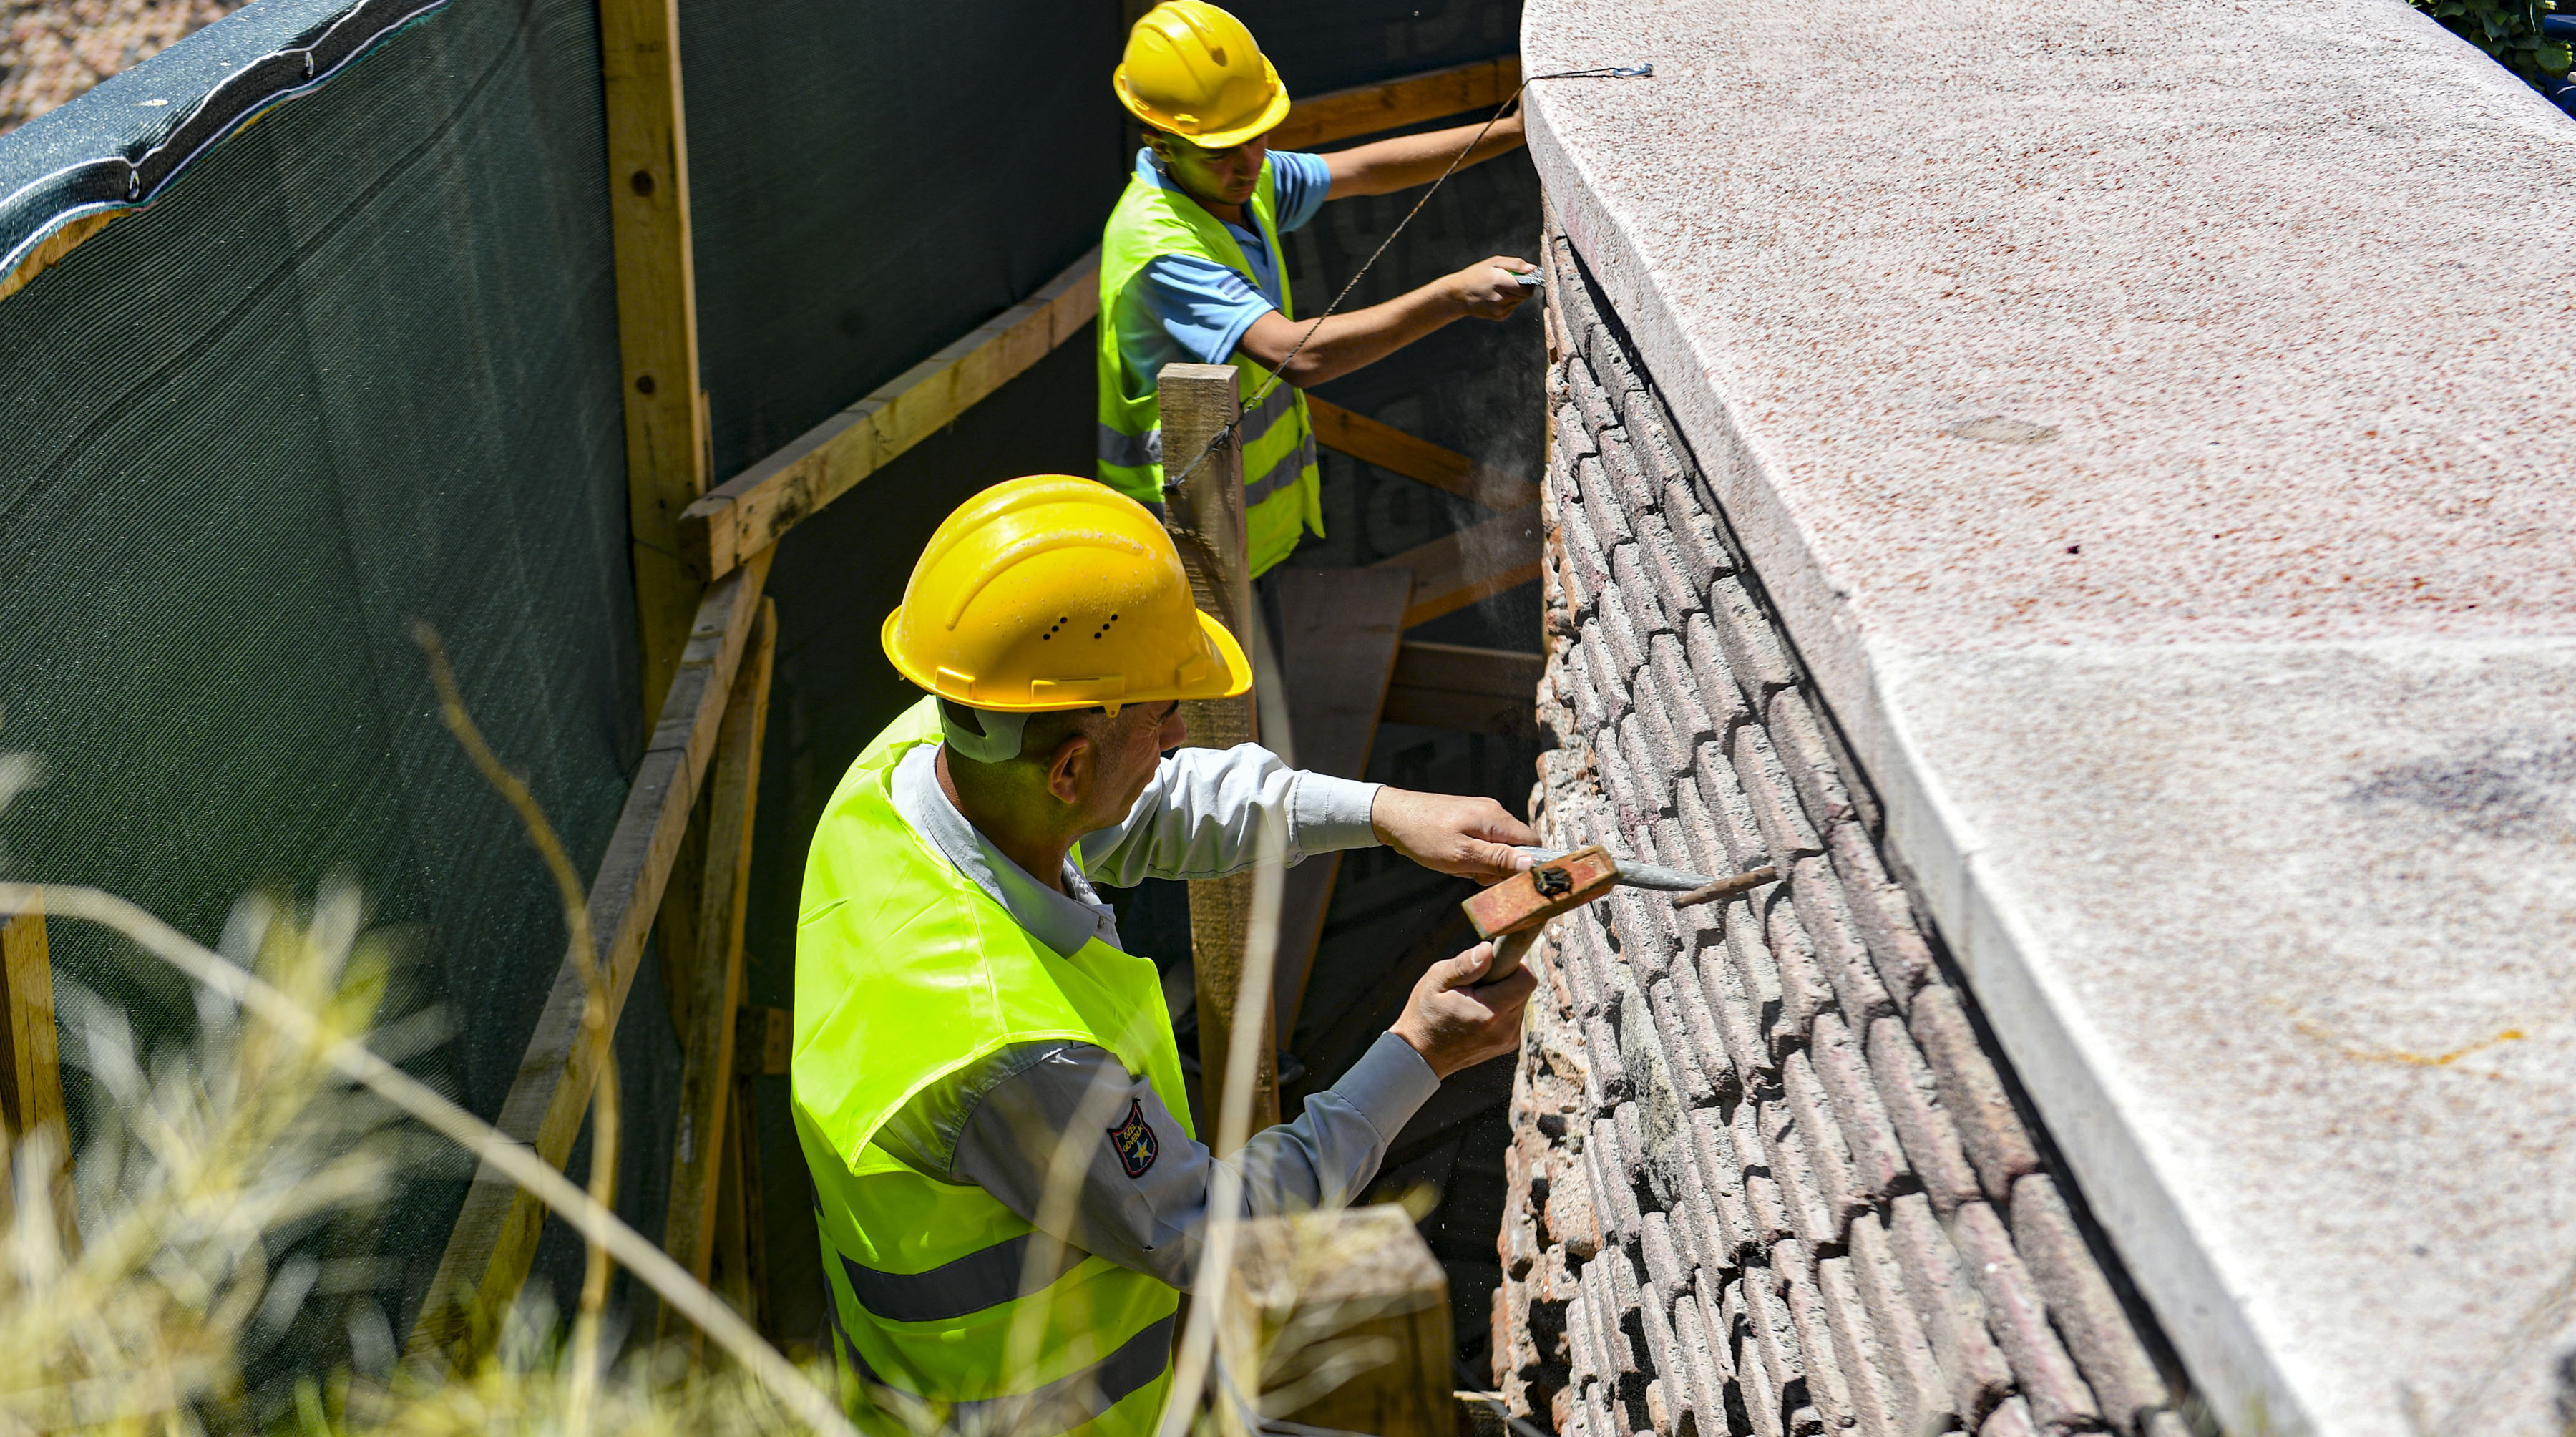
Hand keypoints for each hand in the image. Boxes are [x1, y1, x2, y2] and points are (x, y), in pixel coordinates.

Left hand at [1370, 787, 1536, 882]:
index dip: (1526, 866)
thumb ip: (1498, 860)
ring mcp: (1480, 814)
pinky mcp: (1468, 819)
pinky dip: (1470, 856)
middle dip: (1497, 868)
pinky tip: (1451, 857)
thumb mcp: (1462, 856)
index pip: (1534, 844)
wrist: (1391, 816)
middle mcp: (1493, 812)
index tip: (1504, 879)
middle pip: (1515, 849)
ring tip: (1456, 864)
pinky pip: (1481, 844)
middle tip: (1471, 872)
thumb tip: (1532, 864)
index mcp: (1496, 818)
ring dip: (1480, 864)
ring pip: (1497, 849)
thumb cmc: (1424, 836)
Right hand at [1392, 942, 1538, 1078]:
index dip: (1515, 962)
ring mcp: (1508, 1039)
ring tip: (1475, 998)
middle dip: (1506, 976)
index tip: (1495, 960)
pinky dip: (1502, 1007)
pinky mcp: (1509, 1043)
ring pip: (1520, 1000)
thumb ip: (1464, 965)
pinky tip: (1478, 1011)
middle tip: (1477, 980)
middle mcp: (1505, 1028)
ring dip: (1504, 992)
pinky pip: (1515, 1014)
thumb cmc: (1425, 1014)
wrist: (1421, 1055)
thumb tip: (1488, 949)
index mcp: (1489, 1012)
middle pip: (1525, 988)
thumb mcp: (1436, 981)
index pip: (1526, 978)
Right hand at [1445, 256, 1537, 319]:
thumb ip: (1516, 264)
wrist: (1458, 294)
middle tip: (1509, 281)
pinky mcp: (1499, 316)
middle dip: (1522, 287)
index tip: (1524, 277)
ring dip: (1514, 294)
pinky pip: (1512, 307)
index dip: (1530, 282)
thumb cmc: (1476, 274)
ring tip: (1499, 289)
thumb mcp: (1494, 262)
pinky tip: (1495, 297)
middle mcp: (1501, 299)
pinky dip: (1508, 302)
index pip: (1528, 288)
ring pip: (1519, 301)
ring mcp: (1500, 310)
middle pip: (1525, 295)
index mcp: (1501, 282)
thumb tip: (1533, 269)